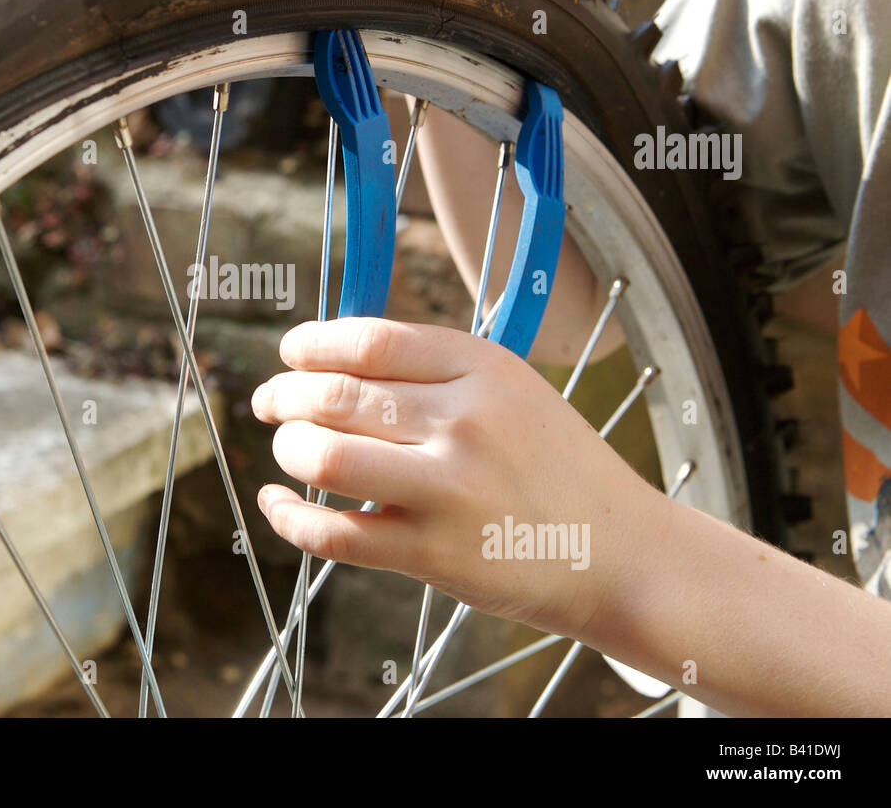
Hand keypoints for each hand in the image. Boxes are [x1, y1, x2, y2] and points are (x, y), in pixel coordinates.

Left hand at [252, 317, 666, 641]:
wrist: (623, 554)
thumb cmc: (558, 468)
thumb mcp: (515, 392)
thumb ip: (437, 373)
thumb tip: (336, 360)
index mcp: (483, 368)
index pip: (368, 339)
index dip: (311, 345)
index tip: (290, 355)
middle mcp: (464, 421)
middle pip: (335, 394)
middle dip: (284, 395)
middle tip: (270, 403)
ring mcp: (448, 490)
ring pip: (323, 456)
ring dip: (288, 449)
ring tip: (287, 450)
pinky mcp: (433, 553)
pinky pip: (334, 533)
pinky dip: (288, 517)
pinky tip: (277, 503)